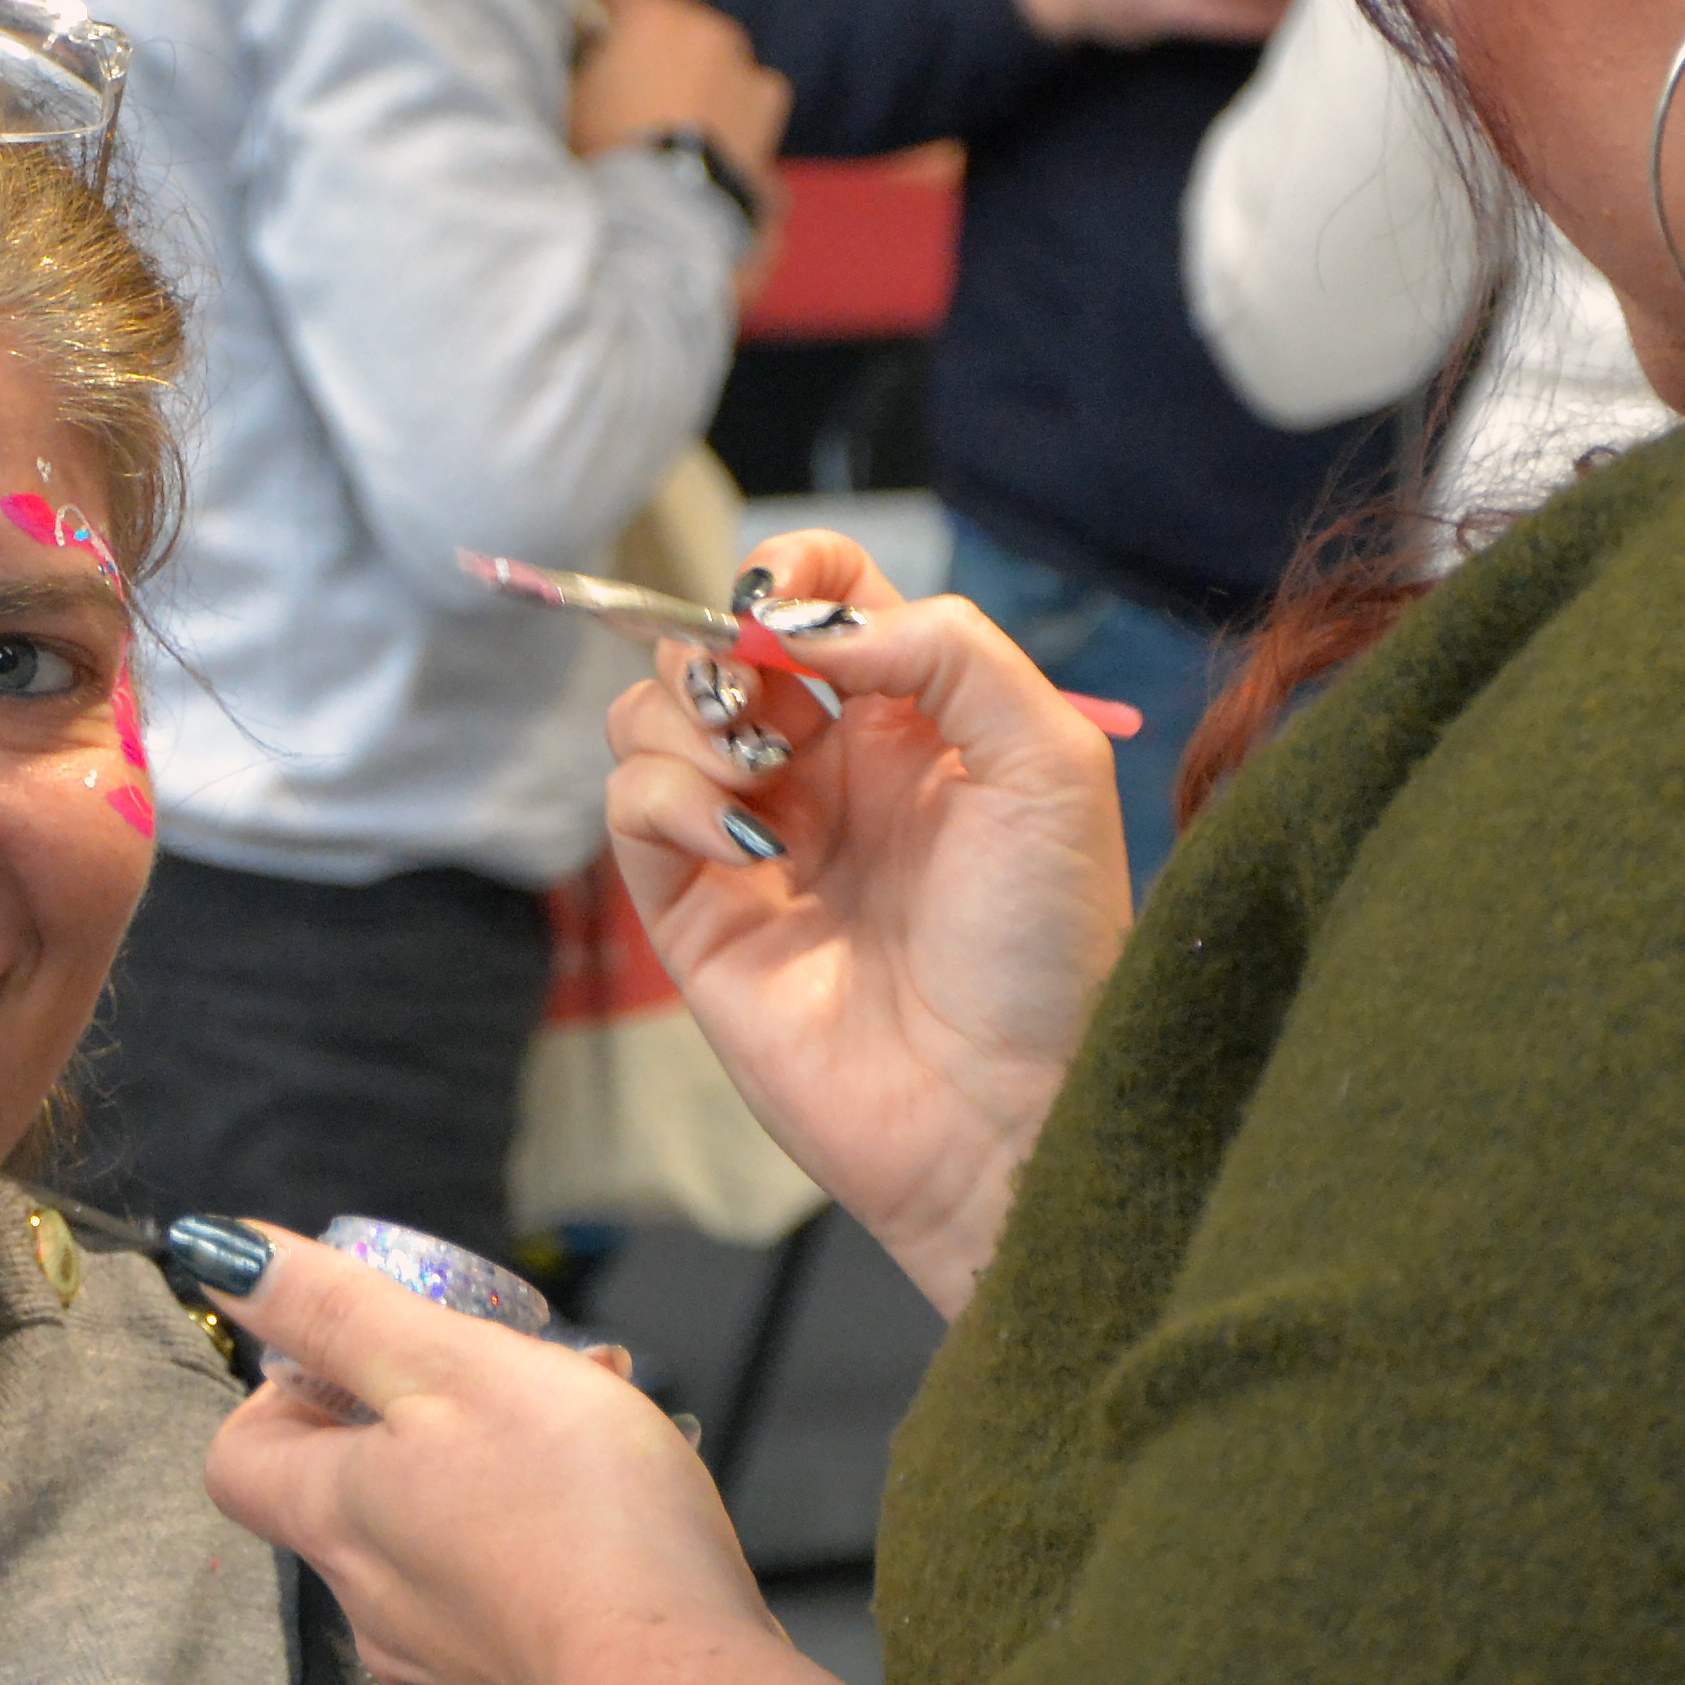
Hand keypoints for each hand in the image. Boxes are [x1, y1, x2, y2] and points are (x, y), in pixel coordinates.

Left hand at [188, 1222, 758, 1684]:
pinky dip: (543, 1567)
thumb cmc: (569, 1510)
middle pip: (352, 1502)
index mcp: (336, 1516)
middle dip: (423, 1430)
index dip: (283, 1399)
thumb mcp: (447, 1365)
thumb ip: (336, 1311)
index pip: (238, 1459)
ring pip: (439, 1555)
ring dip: (494, 1491)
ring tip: (597, 1448)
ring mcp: (442, 1670)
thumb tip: (222, 1254)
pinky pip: (508, 1619)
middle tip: (521, 1386)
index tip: (365, 1366)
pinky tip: (620, 1542)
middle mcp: (368, 1607)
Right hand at [568, 0, 791, 176]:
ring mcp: (742, 63)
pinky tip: (712, 144)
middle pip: (676, 19)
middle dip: (657, 46)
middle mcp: (703, 27)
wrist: (667, 213)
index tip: (598, 41)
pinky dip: (734, 110)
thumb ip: (577, 65)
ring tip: (674, 126)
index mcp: (648, 16)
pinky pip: (747, 93)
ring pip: (716, 55)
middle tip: (634, 94)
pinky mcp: (769, 103)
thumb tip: (582, 57)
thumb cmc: (603, 157)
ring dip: (698, 75)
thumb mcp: (565, 104)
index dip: (609, 13)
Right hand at [606, 531, 1135, 1314]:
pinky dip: (668, 798)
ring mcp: (752, 842)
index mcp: (911, 722)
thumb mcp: (1048, 760)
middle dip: (717, 647)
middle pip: (714, 649)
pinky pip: (632, 811)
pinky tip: (747, 841)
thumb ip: (945, 649)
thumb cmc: (1052, 946)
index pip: (820, 596)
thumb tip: (808, 627)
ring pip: (651, 720)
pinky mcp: (696, 916)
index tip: (779, 599)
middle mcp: (824, 771)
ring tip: (757, 781)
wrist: (1012, 1111)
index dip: (787, 573)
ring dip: (684, 719)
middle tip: (762, 706)